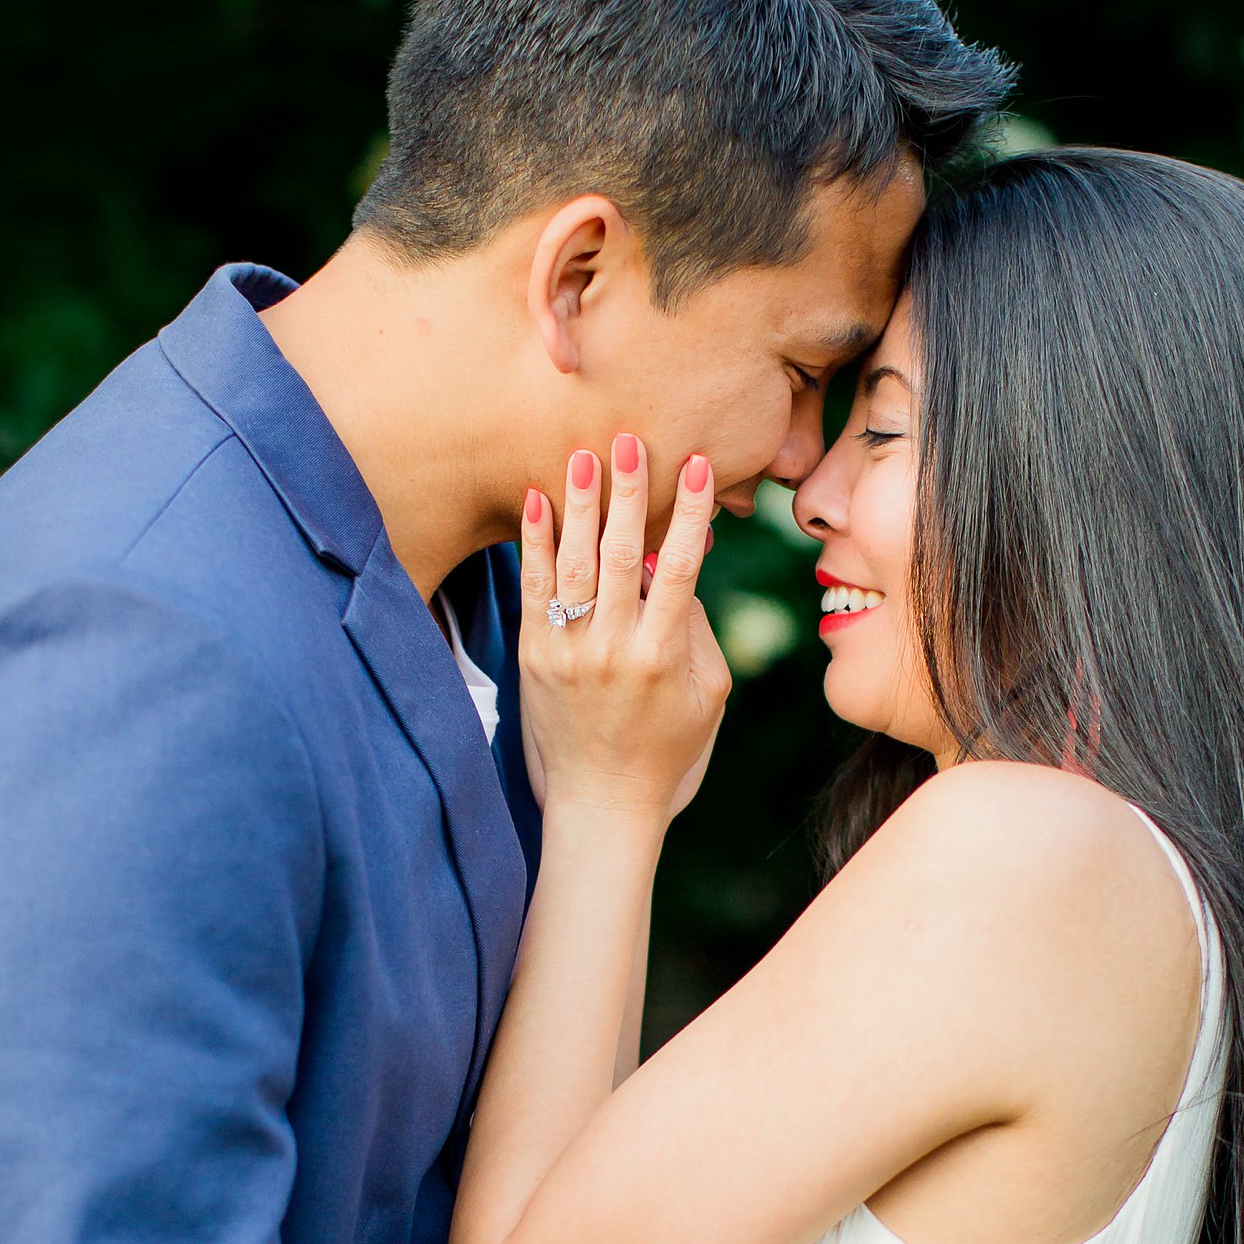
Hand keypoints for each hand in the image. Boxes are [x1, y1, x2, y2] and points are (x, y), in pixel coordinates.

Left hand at [520, 437, 729, 824]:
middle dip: (626, 492)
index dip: (688, 512)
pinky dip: (535, 543)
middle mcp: (612, 650)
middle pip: (619, 555)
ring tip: (582, 453)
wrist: (602, 803)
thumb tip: (682, 556)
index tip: (698, 465)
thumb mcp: (710, 693)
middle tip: (628, 440)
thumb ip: (698, 625)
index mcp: (663, 656)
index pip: (677, 568)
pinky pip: (534, 589)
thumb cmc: (670, 748)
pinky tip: (537, 500)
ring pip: (572, 565)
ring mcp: (568, 653)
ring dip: (577, 504)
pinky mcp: (536, 657)